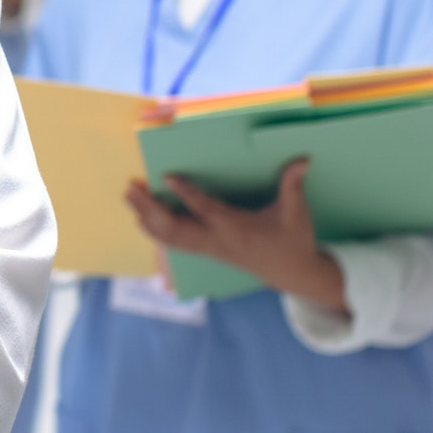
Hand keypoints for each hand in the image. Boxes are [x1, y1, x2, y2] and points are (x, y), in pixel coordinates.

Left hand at [124, 159, 346, 311]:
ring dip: (147, 218)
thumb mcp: (296, 212)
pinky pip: (175, 244)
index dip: (186, 193)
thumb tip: (302, 159)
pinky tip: (140, 217)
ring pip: (170, 238)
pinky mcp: (206, 252)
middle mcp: (217, 240)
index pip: (206, 209)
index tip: (166, 176)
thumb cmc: (293, 240)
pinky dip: (155, 231)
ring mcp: (209, 249)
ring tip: (129, 197)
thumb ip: (292, 185)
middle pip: (176, 228)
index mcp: (237, 229)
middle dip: (150, 209)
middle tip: (131, 189)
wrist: (292, 274)